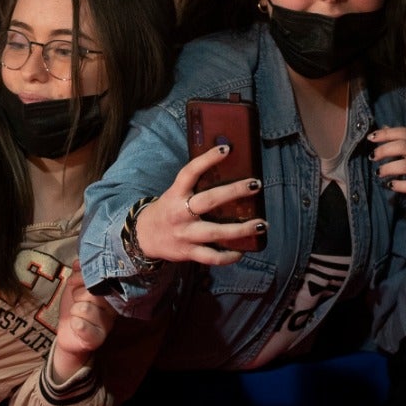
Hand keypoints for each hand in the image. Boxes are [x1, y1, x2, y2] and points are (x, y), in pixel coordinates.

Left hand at [49, 259, 116, 382]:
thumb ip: (79, 272)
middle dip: (78, 294)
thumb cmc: (74, 306)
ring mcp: (106, 323)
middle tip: (75, 299)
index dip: (84, 277)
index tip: (75, 281)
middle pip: (93, 293)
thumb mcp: (75, 286)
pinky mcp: (97, 338)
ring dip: (75, 310)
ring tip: (75, 313)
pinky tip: (76, 325)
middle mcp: (112, 307)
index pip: (102, 277)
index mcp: (110, 292)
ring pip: (85, 308)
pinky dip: (76, 324)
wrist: (68, 334)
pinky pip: (82, 326)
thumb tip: (79, 261)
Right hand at [134, 143, 267, 265]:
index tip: (226, 149)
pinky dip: (228, 256)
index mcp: (176, 194)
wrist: (143, 237)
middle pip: (208, 201)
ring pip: (215, 232)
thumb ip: (195, 186)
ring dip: (241, 229)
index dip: (207, 159)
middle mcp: (180, 213)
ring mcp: (184, 234)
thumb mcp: (175, 193)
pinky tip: (243, 250)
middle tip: (256, 185)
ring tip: (262, 224)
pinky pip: (211, 256)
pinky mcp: (188, 252)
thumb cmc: (168, 210)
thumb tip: (228, 170)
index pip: (190, 172)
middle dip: (234, 191)